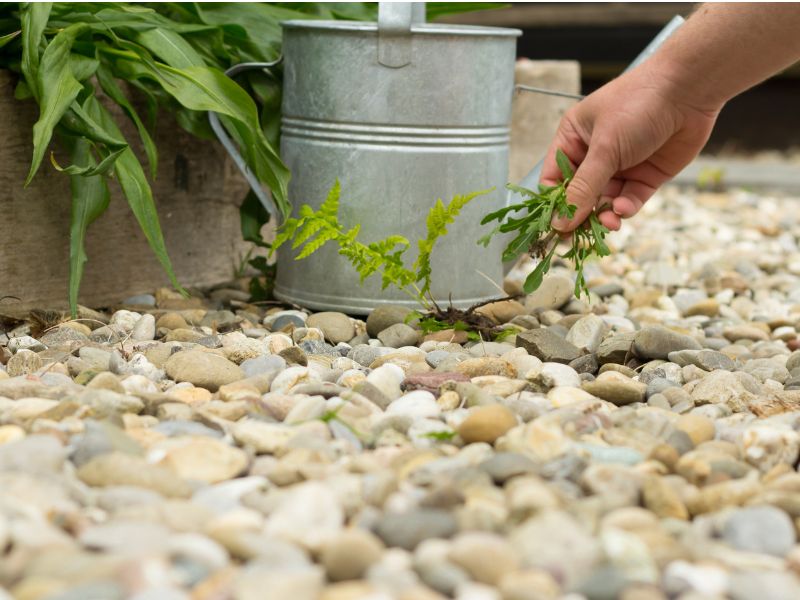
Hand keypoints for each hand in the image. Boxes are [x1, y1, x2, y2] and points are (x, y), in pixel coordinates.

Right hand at [541, 62, 720, 232]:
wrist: (689, 90)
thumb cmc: (638, 105)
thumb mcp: (605, 148)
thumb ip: (583, 188)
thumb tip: (559, 222)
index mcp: (573, 139)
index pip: (554, 179)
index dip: (554, 204)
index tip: (556, 226)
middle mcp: (594, 154)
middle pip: (579, 195)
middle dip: (580, 215)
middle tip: (579, 239)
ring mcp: (620, 166)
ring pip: (604, 202)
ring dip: (604, 215)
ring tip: (609, 223)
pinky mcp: (645, 175)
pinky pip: (629, 200)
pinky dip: (626, 208)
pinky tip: (624, 210)